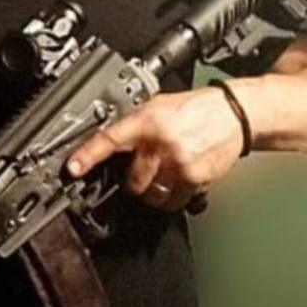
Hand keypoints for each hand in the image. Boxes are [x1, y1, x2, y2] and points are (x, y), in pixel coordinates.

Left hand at [66, 87, 244, 210]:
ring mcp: (177, 163)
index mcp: (146, 121)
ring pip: (151, 196)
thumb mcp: (159, 105)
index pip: (110, 139)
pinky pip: (174, 202)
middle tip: (146, 169)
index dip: (88, 156)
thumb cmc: (196, 109)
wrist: (234, 114)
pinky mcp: (195, 178)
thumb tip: (111, 144)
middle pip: (131, 181)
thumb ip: (135, 124)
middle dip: (135, 180)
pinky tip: (181, 180)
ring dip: (154, 192)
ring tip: (165, 175)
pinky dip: (174, 197)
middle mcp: (160, 143)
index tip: (73, 169)